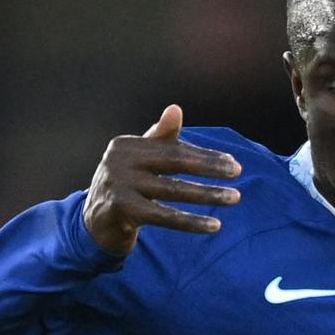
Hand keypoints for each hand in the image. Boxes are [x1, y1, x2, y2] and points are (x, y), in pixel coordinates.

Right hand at [83, 105, 241, 254]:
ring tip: (235, 197)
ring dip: (208, 194)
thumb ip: (159, 138)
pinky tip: (215, 226)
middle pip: (174, 162)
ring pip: (173, 190)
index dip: (204, 155)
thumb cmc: (125, 186)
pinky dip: (192, 222)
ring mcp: (118, 185)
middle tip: (239, 172)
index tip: (233, 162)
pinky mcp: (122, 210)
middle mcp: (119, 161)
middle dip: (209, 167)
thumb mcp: (140, 161)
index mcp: (126, 145)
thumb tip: (176, 109)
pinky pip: (165, 217)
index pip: (173, 148)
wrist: (95, 223)